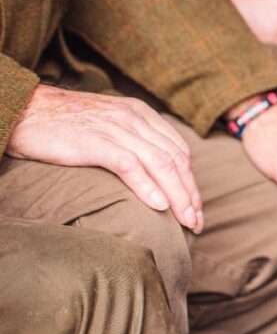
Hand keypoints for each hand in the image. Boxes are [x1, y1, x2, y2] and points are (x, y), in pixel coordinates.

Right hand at [7, 85, 202, 231]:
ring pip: (159, 163)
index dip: (191, 182)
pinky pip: (128, 164)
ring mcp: (113, 127)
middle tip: (196, 223)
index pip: (179, 151)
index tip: (195, 209)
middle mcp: (132, 118)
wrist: (23, 110)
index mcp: (140, 113)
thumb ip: (133, 142)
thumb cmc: (63, 125)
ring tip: (185, 222)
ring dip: (178, 196)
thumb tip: (155, 177)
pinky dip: (147, 185)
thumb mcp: (107, 126)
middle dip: (190, 195)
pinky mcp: (93, 140)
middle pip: (175, 160)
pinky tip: (159, 206)